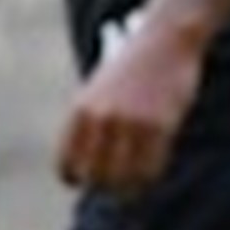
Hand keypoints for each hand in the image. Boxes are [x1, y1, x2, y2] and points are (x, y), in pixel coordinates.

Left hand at [56, 25, 200, 197]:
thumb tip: (90, 171)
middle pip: (94, 177)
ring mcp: (130, 123)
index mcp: (79, 111)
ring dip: (128, 189)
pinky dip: (149, 178)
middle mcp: (101, 119)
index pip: (66, 164)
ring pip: (123, 179)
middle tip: (115, 187)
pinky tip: (151, 174)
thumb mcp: (97, 93)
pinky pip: (150, 169)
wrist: (164, 40)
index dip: (76, 178)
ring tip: (133, 188)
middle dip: (104, 186)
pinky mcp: (159, 125)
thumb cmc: (130, 69)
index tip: (87, 179)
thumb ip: (90, 127)